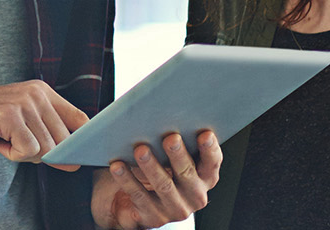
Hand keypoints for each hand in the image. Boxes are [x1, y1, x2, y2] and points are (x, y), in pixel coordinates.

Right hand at [0, 80, 89, 168]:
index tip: (71, 159)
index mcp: (42, 92)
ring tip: (1, 138)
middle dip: (41, 153)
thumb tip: (74, 164)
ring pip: (46, 148)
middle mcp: (37, 93)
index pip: (80, 120)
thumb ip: (47, 141)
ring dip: (22, 153)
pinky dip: (11, 154)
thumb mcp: (19, 129)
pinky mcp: (10, 115)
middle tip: (14, 143)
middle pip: (63, 140)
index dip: (79, 144)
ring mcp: (24, 103)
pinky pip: (28, 151)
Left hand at [94, 130, 221, 228]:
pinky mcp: (153, 217)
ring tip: (141, 149)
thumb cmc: (155, 169)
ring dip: (151, 166)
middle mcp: (194, 195)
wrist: (131, 201)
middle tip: (170, 137)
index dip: (210, 149)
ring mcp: (174, 208)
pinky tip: (117, 166)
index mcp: (204, 177)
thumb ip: (174, 139)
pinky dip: (127, 179)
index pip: (212, 163)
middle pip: (187, 173)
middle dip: (178, 154)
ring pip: (164, 185)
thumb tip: (164, 111)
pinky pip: (139, 196)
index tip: (204, 133)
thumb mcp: (168, 155)